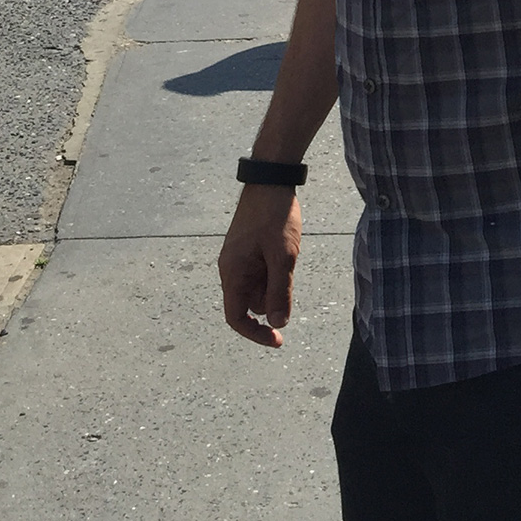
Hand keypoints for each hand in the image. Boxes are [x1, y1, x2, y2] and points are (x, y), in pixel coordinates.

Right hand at [218, 184, 301, 347]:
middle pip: (250, 303)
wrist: (270, 180)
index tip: (278, 340)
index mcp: (233, 273)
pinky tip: (285, 251)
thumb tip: (277, 323)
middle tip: (290, 274)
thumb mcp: (283, 257)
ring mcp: (239, 259)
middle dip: (272, 299)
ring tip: (287, 255)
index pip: (236, 317)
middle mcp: (231, 269)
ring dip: (275, 283)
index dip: (255, 333)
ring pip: (258, 287)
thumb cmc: (274, 216)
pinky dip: (275, 271)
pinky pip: (261, 272)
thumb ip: (279, 292)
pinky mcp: (248, 251)